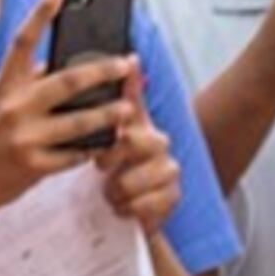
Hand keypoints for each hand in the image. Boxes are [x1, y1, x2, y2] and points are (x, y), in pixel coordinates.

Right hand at [0, 0, 134, 215]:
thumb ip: (27, 84)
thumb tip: (63, 64)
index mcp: (3, 86)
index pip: (22, 42)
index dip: (39, 15)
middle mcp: (13, 108)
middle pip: (67, 81)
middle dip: (101, 71)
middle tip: (125, 63)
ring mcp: (24, 138)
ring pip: (79, 122)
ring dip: (109, 114)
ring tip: (128, 107)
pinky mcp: (33, 167)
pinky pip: (74, 155)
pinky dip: (92, 149)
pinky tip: (106, 144)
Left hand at [95, 69, 187, 235]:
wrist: (136, 214)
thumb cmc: (117, 174)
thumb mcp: (108, 142)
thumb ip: (109, 110)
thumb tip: (124, 62)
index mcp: (138, 125)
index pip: (133, 99)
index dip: (128, 84)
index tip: (124, 69)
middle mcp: (158, 143)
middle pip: (131, 141)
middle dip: (110, 159)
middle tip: (102, 169)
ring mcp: (168, 169)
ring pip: (130, 179)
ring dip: (115, 191)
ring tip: (112, 193)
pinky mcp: (173, 196)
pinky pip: (142, 204)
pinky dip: (126, 209)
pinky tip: (124, 207)